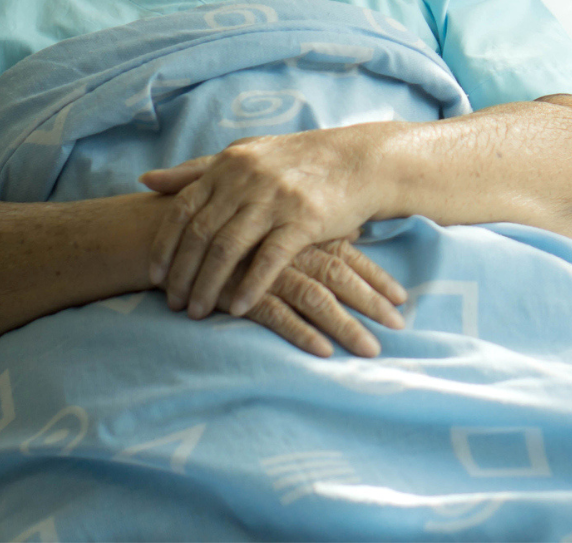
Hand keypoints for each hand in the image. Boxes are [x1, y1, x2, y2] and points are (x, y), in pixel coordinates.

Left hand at [141, 130, 388, 319]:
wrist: (359, 161)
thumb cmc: (299, 162)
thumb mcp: (246, 155)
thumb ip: (198, 170)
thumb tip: (146, 179)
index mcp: (229, 165)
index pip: (183, 209)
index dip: (165, 245)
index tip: (153, 276)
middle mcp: (247, 180)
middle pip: (201, 234)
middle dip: (182, 273)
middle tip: (172, 303)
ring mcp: (275, 199)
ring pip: (228, 249)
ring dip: (208, 285)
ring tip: (197, 312)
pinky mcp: (303, 219)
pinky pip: (268, 259)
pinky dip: (250, 286)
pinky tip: (238, 308)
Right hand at [215, 237, 407, 356]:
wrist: (169, 233)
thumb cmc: (228, 228)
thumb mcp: (272, 220)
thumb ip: (314, 227)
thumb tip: (356, 230)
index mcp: (299, 231)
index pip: (348, 256)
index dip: (376, 277)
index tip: (402, 299)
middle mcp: (289, 249)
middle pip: (340, 277)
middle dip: (372, 304)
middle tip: (399, 327)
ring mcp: (266, 271)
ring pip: (317, 299)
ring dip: (346, 326)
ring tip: (370, 350)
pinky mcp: (242, 293)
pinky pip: (278, 316)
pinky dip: (303, 334)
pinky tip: (324, 352)